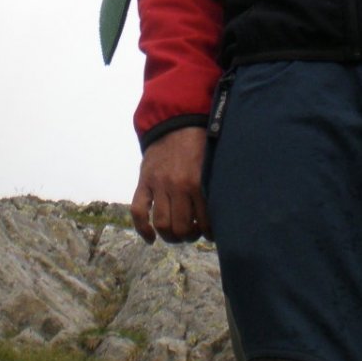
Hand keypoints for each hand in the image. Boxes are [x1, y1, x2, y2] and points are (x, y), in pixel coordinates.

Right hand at [130, 126, 209, 243]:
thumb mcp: (211, 164)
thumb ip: (212, 187)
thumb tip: (222, 213)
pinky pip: (138, 211)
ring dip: (170, 236)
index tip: (209, 234)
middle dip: (189, 236)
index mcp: (197, 182)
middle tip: (193, 233)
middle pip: (181, 227)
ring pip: (162, 224)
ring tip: (176, 235)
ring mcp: (158, 185)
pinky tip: (150, 238)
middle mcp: (177, 186)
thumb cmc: (199, 143)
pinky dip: (142, 229)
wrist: (175, 122)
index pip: (204, 221)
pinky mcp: (144, 182)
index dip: (208, 233)